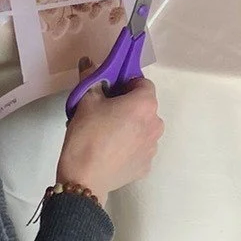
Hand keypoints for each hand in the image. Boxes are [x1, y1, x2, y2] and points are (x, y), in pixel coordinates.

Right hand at [58, 78, 162, 202]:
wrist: (84, 179)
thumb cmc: (87, 135)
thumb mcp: (86, 101)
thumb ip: (91, 78)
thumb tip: (88, 61)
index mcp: (145, 104)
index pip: (143, 83)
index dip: (127, 84)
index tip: (111, 92)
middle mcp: (156, 124)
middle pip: (145, 107)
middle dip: (129, 106)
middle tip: (106, 112)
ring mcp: (153, 147)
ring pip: (144, 128)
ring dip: (131, 126)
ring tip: (108, 134)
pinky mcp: (146, 166)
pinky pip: (140, 148)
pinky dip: (130, 146)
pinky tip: (112, 151)